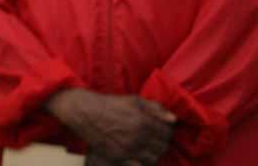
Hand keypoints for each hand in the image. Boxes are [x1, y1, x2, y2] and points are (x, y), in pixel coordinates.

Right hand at [47, 88, 175, 164]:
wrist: (85, 113)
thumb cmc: (110, 104)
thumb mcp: (133, 100)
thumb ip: (155, 108)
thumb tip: (173, 119)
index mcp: (144, 122)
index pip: (168, 133)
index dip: (167, 132)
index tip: (161, 130)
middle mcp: (139, 137)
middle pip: (163, 147)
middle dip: (161, 143)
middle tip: (155, 139)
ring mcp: (129, 149)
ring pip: (154, 159)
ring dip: (154, 153)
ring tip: (148, 147)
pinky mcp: (119, 157)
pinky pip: (140, 165)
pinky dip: (142, 161)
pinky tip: (138, 154)